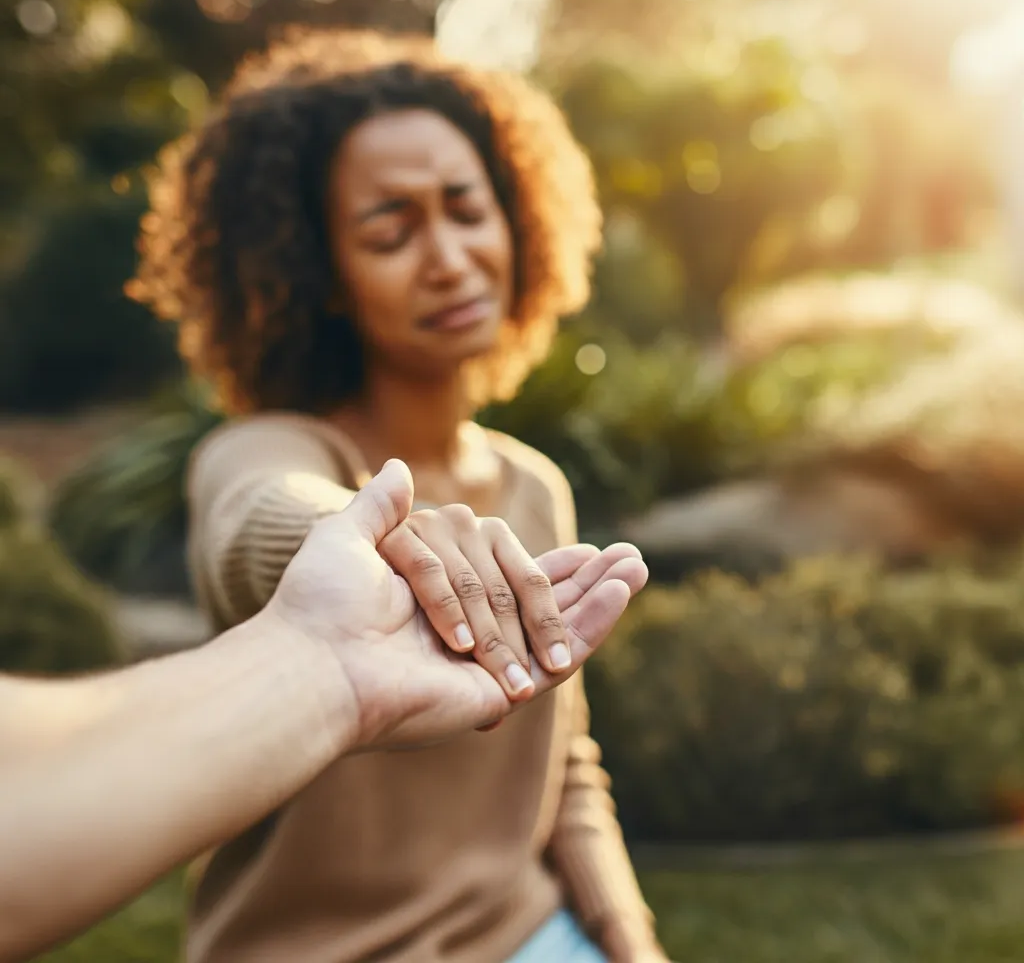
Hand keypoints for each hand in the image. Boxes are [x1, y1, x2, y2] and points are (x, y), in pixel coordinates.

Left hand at [264, 460, 646, 749]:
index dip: (549, 566)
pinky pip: (559, 648)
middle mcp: (468, 629)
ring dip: (602, 593)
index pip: (507, 574)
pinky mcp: (505, 682)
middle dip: (586, 579)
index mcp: (440, 598)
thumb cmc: (322, 601)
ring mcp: (488, 658)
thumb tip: (399, 466)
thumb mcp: (345, 538)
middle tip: (629, 558)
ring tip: (638, 565)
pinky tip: (622, 588)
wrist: (316, 660)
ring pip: (558, 621)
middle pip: (541, 598)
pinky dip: (594, 618)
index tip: (586, 554)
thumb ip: (380, 507)